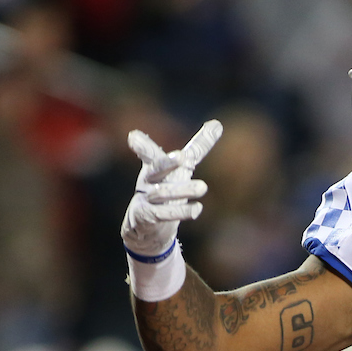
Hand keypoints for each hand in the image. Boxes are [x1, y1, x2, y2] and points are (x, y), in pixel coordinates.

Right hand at [121, 120, 222, 256]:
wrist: (147, 227)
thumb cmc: (167, 189)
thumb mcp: (182, 167)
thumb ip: (198, 147)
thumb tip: (218, 123)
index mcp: (154, 167)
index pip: (151, 153)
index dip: (143, 145)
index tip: (134, 136)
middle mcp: (148, 181)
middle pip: (155, 169)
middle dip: (167, 163)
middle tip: (183, 157)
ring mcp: (146, 200)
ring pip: (162, 193)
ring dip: (182, 190)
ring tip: (204, 187)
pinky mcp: (147, 218)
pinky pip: (162, 215)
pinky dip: (180, 212)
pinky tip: (198, 209)